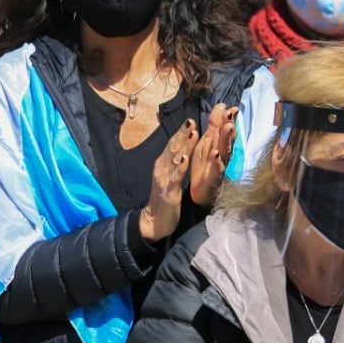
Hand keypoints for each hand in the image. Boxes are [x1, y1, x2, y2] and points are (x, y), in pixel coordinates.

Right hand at [140, 120, 198, 241]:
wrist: (153, 221)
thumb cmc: (164, 199)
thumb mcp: (169, 177)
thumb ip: (174, 163)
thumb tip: (182, 148)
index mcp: (163, 165)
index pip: (173, 146)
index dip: (181, 133)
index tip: (190, 121)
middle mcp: (162, 169)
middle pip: (173, 149)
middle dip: (181, 134)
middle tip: (190, 121)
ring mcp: (164, 180)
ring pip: (174, 159)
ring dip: (183, 146)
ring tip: (190, 133)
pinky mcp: (169, 192)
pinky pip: (175, 178)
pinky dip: (180, 167)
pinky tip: (185, 159)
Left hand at [189, 105, 237, 205]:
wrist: (201, 191)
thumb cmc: (206, 164)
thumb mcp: (208, 141)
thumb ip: (214, 125)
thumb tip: (222, 105)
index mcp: (220, 144)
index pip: (226, 129)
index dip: (229, 119)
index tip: (232, 108)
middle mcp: (223, 153)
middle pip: (227, 138)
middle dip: (230, 125)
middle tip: (231, 114)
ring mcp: (220, 165)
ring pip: (225, 151)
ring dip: (226, 139)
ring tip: (227, 128)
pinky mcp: (213, 177)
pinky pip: (216, 169)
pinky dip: (216, 161)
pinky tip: (215, 154)